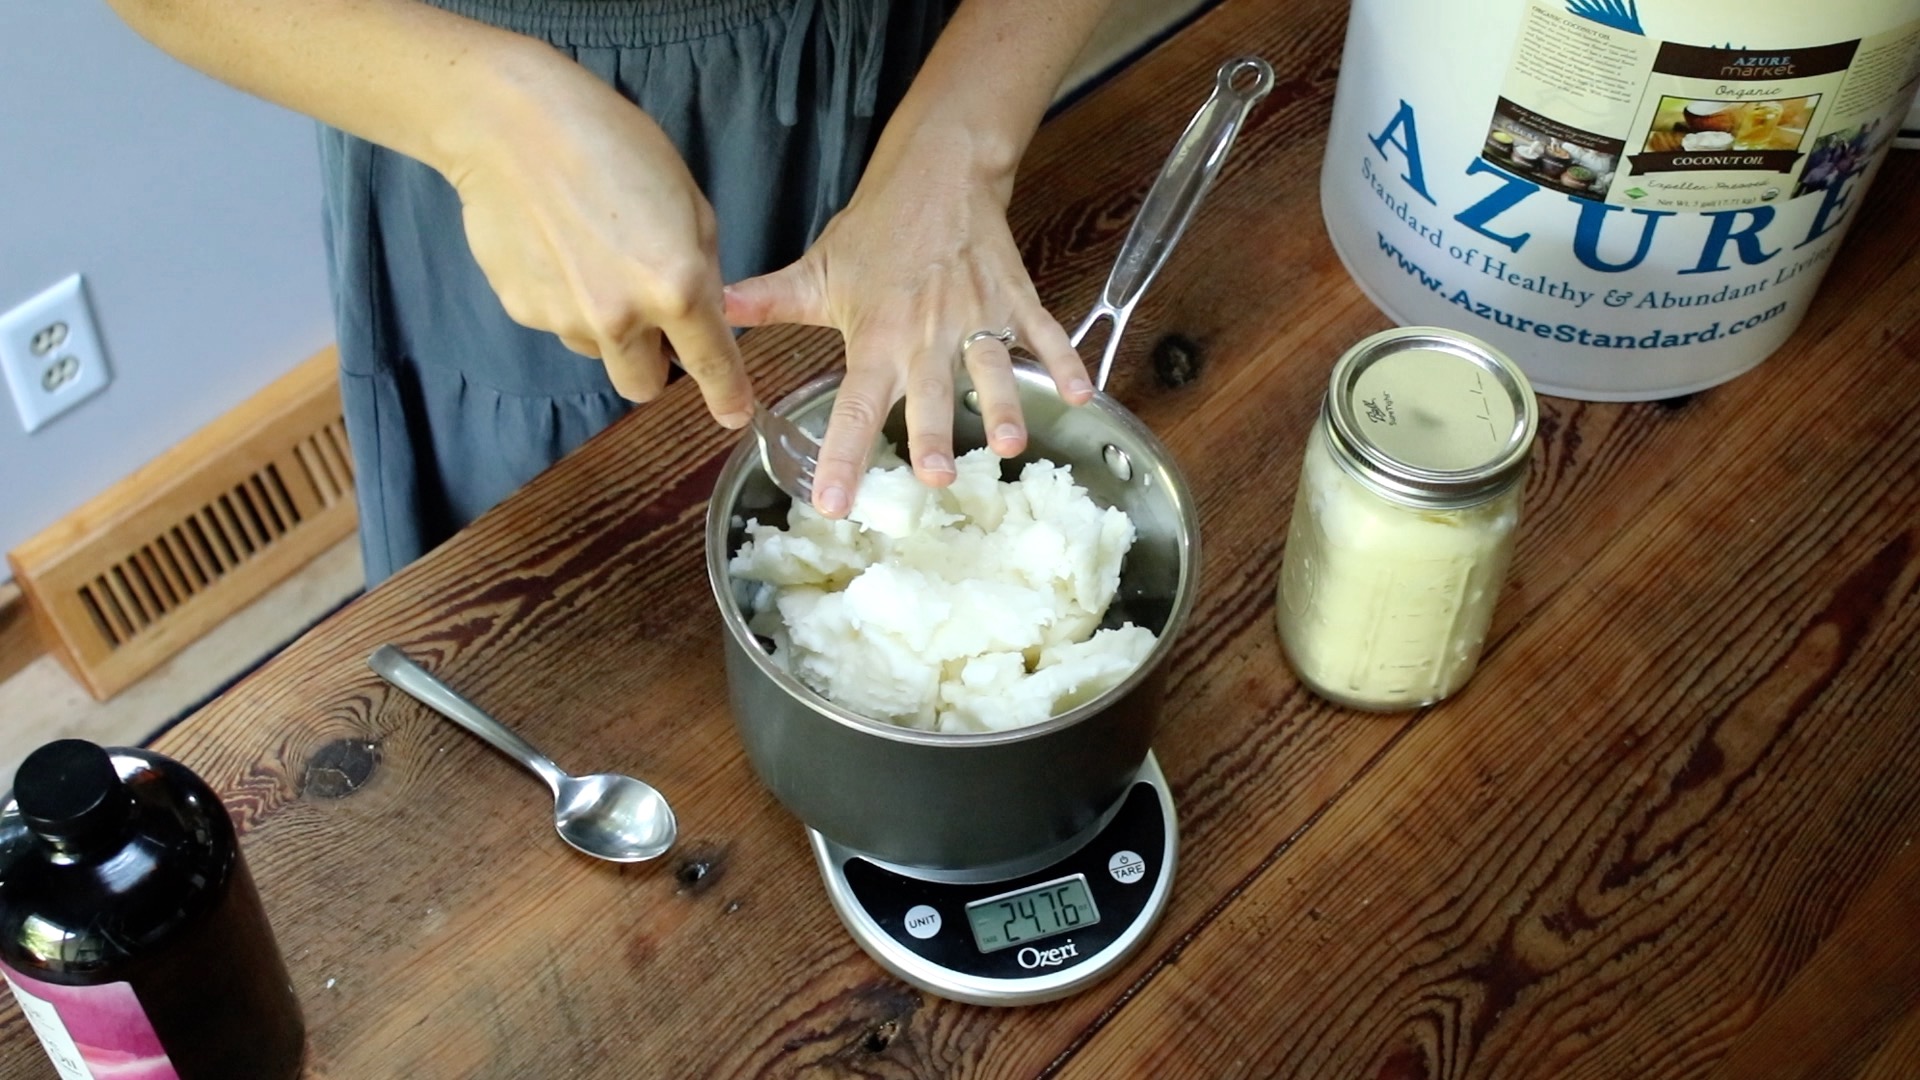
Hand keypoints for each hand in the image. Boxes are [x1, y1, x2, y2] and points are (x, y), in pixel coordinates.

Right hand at [442, 49, 752, 427]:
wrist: (511, 125)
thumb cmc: (613, 144)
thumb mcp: (689, 201)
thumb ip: (702, 268)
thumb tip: (703, 311)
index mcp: (676, 289)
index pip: (710, 366)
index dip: (728, 396)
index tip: (734, 415)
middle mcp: (620, 319)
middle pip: (643, 386)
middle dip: (654, 364)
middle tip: (651, 318)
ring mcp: (564, 320)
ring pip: (599, 353)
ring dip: (608, 328)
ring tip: (594, 259)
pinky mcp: (522, 310)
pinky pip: (558, 323)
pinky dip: (567, 301)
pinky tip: (558, 248)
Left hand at [724, 150, 1091, 517]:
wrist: (937, 171)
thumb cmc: (877, 230)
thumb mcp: (818, 270)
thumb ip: (770, 300)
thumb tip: (717, 310)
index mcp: (875, 338)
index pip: (852, 408)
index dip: (843, 457)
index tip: (834, 502)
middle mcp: (925, 335)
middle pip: (929, 395)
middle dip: (933, 436)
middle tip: (937, 478)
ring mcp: (974, 316)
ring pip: (990, 368)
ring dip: (1003, 405)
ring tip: (1009, 445)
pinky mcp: (1013, 298)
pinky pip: (1044, 334)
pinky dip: (1065, 361)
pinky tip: (1081, 394)